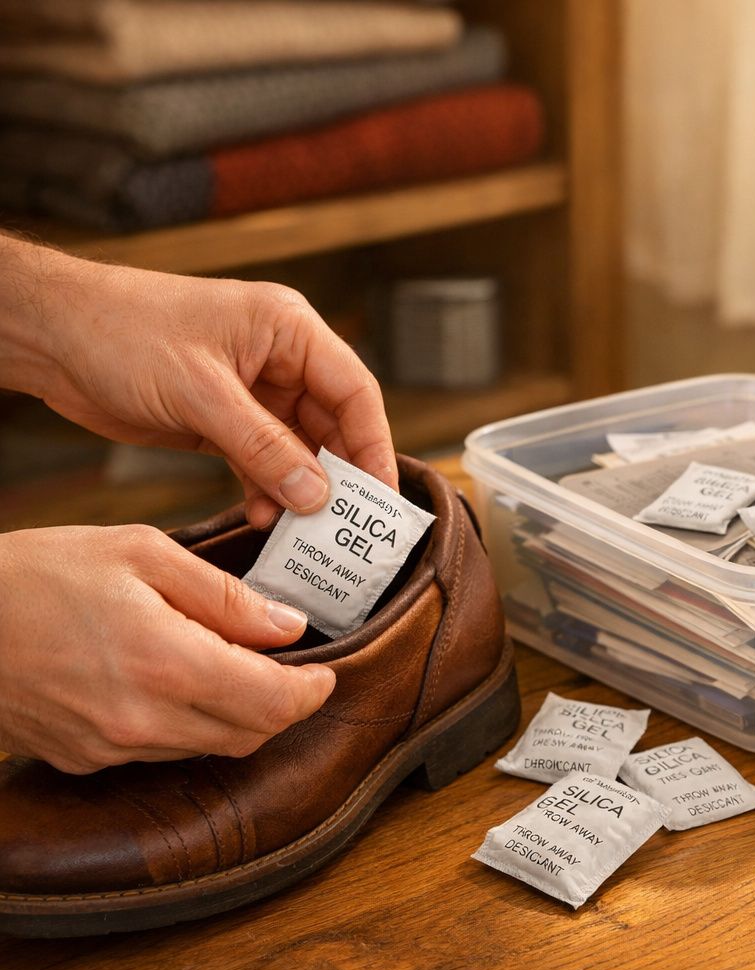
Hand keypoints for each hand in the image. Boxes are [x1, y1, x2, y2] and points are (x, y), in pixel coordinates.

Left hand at [0, 239, 395, 527]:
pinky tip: (262, 516)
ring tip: (298, 530)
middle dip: (338, 475)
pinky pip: (262, 461)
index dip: (373, 444)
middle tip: (345, 525)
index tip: (380, 496)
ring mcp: (252, 391)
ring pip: (298, 449)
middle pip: (333, 424)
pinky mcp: (222, 419)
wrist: (50, 336)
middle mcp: (280, 359)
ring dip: (299, 489)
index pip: (354, 390)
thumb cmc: (121, 333)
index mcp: (289, 330)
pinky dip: (266, 489)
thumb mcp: (199, 392)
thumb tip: (316, 495)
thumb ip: (262, 446)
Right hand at [0, 526, 335, 772]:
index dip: (312, 692)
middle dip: (281, 705)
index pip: (273, 704)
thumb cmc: (38, 573)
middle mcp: (143, 720)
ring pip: (209, 747)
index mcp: (167, 663)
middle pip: (250, 734)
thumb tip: (289, 626)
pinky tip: (175, 683)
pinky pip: (160, 751)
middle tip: (288, 667)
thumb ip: (224, 596)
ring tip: (231, 666)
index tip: (325, 672)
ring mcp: (110, 748)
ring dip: (236, 716)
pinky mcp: (84, 760)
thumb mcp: (141, 554)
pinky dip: (187, 724)